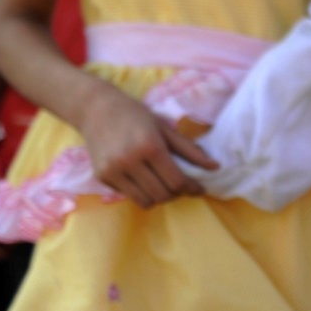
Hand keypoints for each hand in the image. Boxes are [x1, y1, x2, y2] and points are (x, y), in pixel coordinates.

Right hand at [80, 85, 217, 207]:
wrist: (95, 109)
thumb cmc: (135, 115)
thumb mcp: (165, 128)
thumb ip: (190, 150)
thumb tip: (215, 167)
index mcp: (150, 146)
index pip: (177, 181)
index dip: (192, 188)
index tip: (200, 188)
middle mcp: (130, 161)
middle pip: (163, 194)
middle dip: (177, 194)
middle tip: (180, 185)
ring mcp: (113, 170)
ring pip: (146, 201)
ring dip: (159, 197)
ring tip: (162, 184)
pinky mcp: (102, 177)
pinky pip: (129, 196)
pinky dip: (141, 193)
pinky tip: (143, 179)